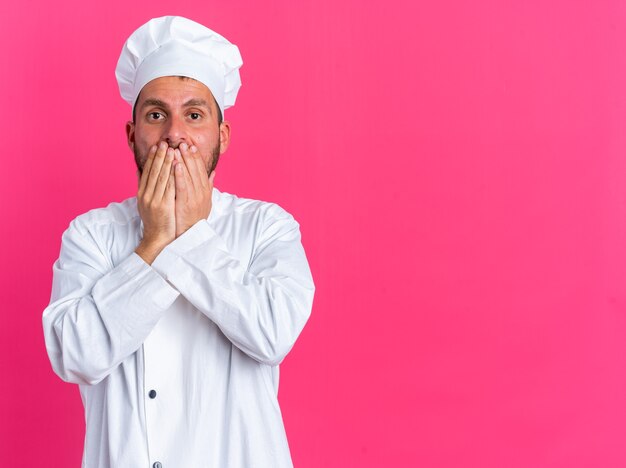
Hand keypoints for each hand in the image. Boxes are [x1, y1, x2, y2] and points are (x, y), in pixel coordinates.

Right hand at [135, 141, 175, 263]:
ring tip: (171, 149)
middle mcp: (146, 195)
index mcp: (142, 193)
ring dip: (166, 162)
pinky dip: (172, 174)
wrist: (157, 239)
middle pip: (153, 171)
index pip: (147, 172)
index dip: (152, 158)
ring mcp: (153, 200)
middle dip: (159, 156)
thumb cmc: (155, 221)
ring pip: (160, 176)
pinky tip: (176, 165)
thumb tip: (138, 171)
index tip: (156, 147)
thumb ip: (143, 186)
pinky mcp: (162, 205)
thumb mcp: (145, 202)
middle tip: (164, 143)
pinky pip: (168, 186)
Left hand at [174, 142, 214, 237]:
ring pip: (189, 175)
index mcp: (205, 191)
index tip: (191, 147)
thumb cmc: (195, 219)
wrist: (190, 235)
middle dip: (189, 156)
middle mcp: (202, 193)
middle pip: (196, 170)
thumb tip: (213, 173)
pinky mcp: (186, 203)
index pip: (201, 171)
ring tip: (178, 149)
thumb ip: (208, 186)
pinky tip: (175, 164)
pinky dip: (179, 174)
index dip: (196, 158)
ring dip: (184, 161)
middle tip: (183, 143)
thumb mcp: (205, 201)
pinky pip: (182, 186)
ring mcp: (194, 198)